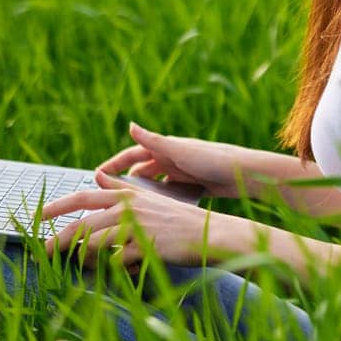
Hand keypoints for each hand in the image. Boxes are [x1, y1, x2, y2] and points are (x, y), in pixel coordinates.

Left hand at [39, 168, 243, 269]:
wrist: (210, 234)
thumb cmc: (179, 220)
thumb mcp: (149, 198)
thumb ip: (122, 189)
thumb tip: (98, 177)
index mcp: (127, 195)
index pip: (84, 197)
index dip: (58, 206)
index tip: (38, 216)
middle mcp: (128, 207)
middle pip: (83, 223)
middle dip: (60, 238)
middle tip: (44, 250)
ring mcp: (136, 227)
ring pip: (95, 244)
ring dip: (84, 258)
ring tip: (78, 267)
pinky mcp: (145, 246)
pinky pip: (116, 262)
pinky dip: (113, 269)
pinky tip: (119, 272)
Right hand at [97, 121, 257, 198]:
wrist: (244, 173)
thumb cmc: (213, 159)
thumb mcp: (180, 151)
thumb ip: (154, 141)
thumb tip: (130, 125)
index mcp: (166, 148)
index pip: (131, 155)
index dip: (113, 165)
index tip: (95, 175)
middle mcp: (171, 158)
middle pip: (140, 171)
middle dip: (123, 182)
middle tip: (106, 198)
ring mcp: (181, 173)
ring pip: (154, 185)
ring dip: (141, 194)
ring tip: (126, 210)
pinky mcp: (192, 186)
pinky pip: (169, 194)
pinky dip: (160, 202)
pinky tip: (155, 215)